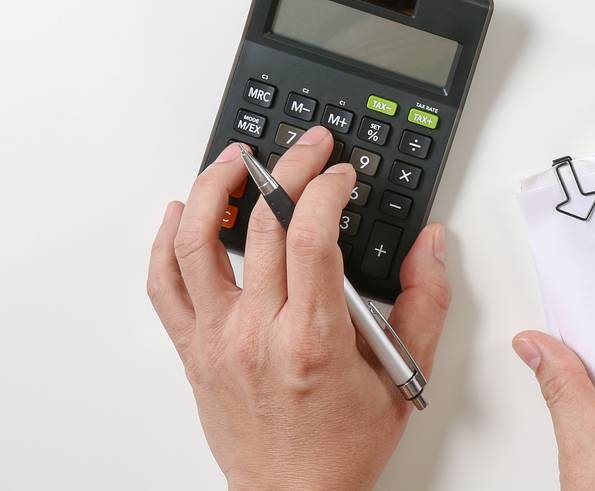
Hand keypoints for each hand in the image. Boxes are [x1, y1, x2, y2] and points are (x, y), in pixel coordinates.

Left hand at [148, 130, 450, 490]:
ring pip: (196, 245)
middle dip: (287, 169)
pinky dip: (165, 242)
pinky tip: (179, 214)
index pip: (311, 237)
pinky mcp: (194, 351)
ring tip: (233, 160)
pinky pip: (164, 287)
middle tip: (307, 148)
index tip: (341, 174)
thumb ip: (426, 305)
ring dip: (211, 189)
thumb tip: (430, 246)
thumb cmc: (341, 446)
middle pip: (260, 226)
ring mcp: (218, 341)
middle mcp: (258, 335)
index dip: (325, 189)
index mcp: (313, 339)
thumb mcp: (403, 377)